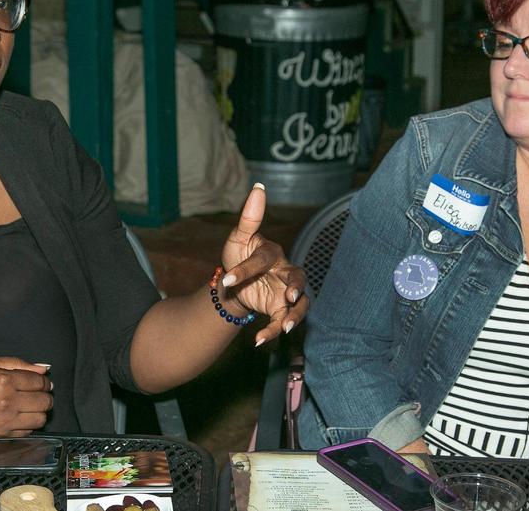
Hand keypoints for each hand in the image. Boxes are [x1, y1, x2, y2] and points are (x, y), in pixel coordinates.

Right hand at [0, 356, 52, 436]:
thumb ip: (17, 363)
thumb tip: (42, 369)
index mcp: (4, 380)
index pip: (40, 383)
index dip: (44, 382)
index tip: (40, 382)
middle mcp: (8, 402)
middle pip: (45, 401)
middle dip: (45, 396)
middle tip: (37, 394)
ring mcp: (5, 421)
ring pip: (40, 419)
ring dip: (39, 412)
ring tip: (30, 406)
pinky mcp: (1, 435)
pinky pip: (28, 432)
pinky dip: (28, 425)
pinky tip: (19, 417)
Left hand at [220, 183, 307, 345]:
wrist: (235, 283)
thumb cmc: (238, 255)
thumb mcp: (237, 239)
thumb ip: (249, 217)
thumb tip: (259, 187)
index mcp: (271, 252)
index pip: (263, 258)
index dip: (246, 269)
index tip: (226, 280)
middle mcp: (285, 271)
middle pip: (297, 277)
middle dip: (296, 288)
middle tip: (288, 298)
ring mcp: (287, 291)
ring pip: (301, 303)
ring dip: (294, 316)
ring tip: (282, 328)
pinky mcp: (283, 309)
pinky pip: (285, 320)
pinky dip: (274, 331)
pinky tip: (260, 341)